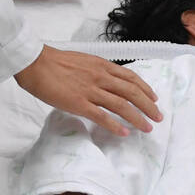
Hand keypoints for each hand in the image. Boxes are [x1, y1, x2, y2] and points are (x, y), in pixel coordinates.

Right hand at [15, 45, 161, 135]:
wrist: (36, 63)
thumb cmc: (55, 62)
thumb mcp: (83, 61)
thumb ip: (97, 71)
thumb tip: (106, 80)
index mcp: (102, 66)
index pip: (131, 77)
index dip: (145, 89)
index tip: (154, 98)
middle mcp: (101, 77)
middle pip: (132, 92)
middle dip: (148, 105)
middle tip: (158, 117)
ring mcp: (91, 91)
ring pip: (121, 105)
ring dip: (137, 117)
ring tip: (147, 127)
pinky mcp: (79, 103)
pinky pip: (102, 116)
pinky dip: (115, 126)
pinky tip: (124, 133)